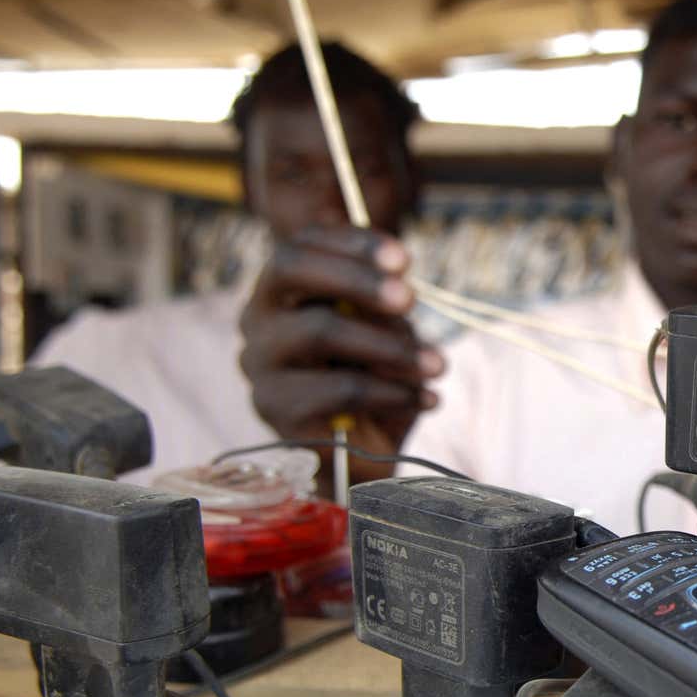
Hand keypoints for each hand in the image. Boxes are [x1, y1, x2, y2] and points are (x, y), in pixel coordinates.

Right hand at [240, 227, 444, 484]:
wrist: (361, 455)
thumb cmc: (374, 379)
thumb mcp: (385, 331)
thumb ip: (382, 306)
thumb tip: (396, 291)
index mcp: (282, 291)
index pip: (300, 244)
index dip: (350, 242)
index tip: (404, 258)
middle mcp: (258, 321)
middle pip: (290, 269)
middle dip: (357, 278)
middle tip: (410, 298)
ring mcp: (260, 366)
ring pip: (319, 329)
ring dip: (389, 345)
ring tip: (437, 365)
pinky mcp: (277, 411)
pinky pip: (340, 389)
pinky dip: (392, 391)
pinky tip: (425, 398)